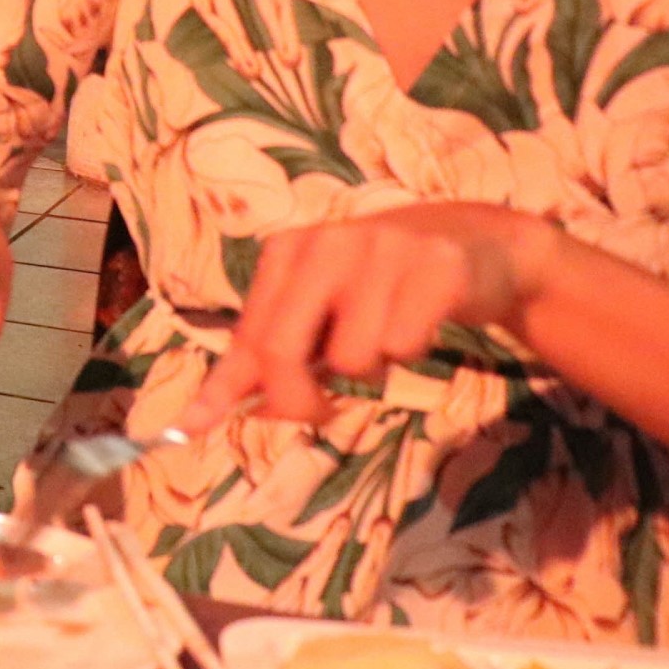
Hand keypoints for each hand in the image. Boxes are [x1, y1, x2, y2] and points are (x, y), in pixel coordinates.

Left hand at [183, 204, 547, 429]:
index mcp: (287, 251)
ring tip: (386, 335)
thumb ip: (258, 360)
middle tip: (322, 411)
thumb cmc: (378, 286)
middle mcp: (327, 241)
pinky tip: (420, 321)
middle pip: (281, 350)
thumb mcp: (313, 309)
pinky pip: (404, 345)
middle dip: (298, 401)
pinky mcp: (437, 267)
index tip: (198, 427)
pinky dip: (411, 350)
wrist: (475, 243)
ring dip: (371, 368)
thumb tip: (193, 420)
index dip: (229, 392)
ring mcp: (383, 249)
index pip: (248, 337)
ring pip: (352, 359)